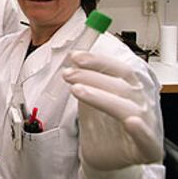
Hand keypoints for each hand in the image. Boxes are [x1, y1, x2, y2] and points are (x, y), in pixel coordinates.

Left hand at [63, 51, 161, 169]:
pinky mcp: (148, 148)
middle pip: (120, 85)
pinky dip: (140, 131)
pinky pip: (146, 139)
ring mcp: (147, 125)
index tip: (75, 57)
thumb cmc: (105, 126)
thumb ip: (87, 82)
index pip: (118, 69)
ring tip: (76, 90)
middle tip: (67, 74)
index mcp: (133, 88)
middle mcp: (143, 103)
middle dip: (91, 76)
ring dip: (100, 97)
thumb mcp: (93, 99)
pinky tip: (131, 122)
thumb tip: (74, 61)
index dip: (98, 61)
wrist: (109, 158)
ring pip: (127, 108)